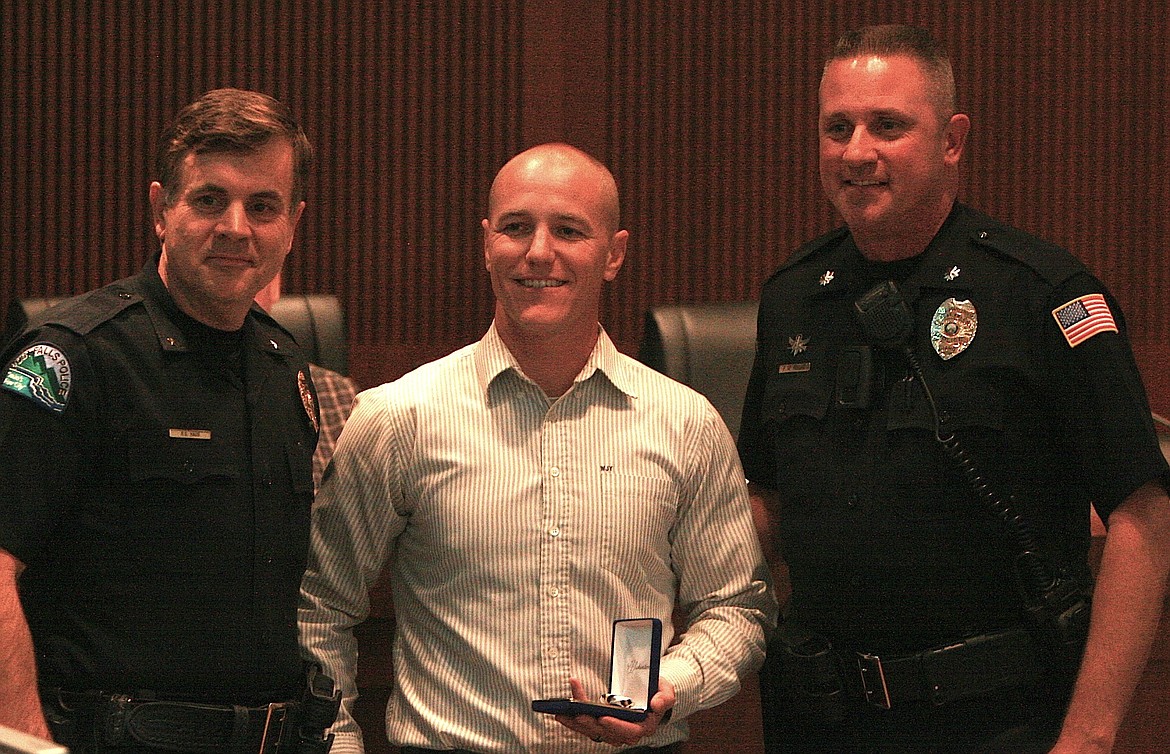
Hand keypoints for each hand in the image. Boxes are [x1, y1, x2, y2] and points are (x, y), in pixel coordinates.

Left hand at [554, 677, 675, 746]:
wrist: (651, 694)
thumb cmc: (657, 693)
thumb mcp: (666, 692)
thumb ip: (663, 698)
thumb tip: (655, 704)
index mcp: (643, 726)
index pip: (629, 731)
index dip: (616, 726)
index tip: (603, 717)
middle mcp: (626, 732)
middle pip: (606, 732)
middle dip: (590, 723)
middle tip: (577, 713)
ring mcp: (612, 730)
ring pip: (592, 730)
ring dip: (575, 723)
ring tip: (561, 712)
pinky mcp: (602, 725)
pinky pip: (586, 725)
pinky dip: (572, 719)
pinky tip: (561, 712)